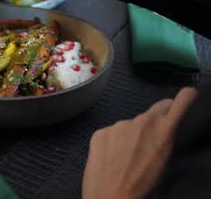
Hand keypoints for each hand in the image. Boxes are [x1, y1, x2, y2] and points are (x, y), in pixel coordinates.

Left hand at [82, 87, 197, 198]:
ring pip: (131, 124)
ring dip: (133, 134)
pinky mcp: (100, 131)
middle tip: (153, 139)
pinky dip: (113, 141)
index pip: (182, 100)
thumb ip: (166, 137)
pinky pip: (112, 132)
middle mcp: (141, 121)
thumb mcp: (165, 160)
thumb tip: (166, 129)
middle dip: (158, 119)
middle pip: (155, 110)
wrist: (110, 198)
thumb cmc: (143, 187)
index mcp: (163, 129)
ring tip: (129, 157)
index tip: (187, 98)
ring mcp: (118, 125)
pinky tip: (112, 158)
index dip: (186, 98)